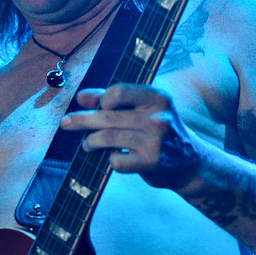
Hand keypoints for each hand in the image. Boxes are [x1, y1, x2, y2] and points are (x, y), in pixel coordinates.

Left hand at [60, 83, 201, 187]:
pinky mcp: (152, 163)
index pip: (119, 91)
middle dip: (82, 120)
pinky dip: (110, 160)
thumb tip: (82, 97)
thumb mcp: (144, 110)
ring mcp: (156, 141)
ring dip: (92, 142)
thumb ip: (112, 100)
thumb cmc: (159, 132)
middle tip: (65, 123)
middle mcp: (159, 117)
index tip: (97, 107)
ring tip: (88, 144)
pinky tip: (114, 158)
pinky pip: (117, 161)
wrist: (190, 163)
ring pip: (109, 138)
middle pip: (108, 117)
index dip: (101, 99)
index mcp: (158, 98)